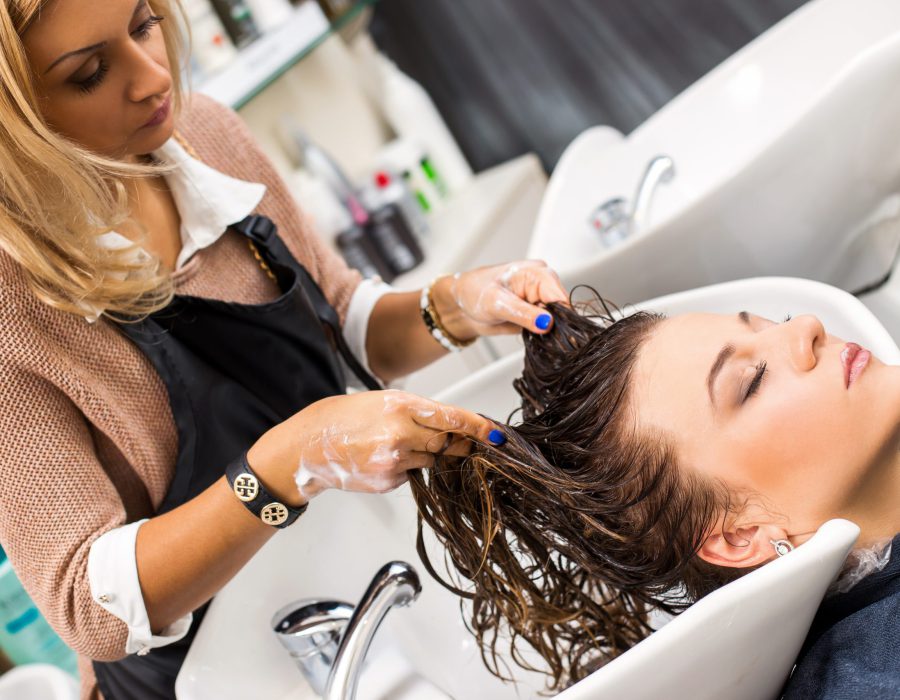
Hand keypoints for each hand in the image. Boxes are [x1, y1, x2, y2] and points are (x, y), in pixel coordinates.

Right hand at [247, 390, 503, 504]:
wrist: (310, 443)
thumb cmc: (347, 417)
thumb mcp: (384, 402)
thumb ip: (420, 413)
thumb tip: (456, 426)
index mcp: (401, 406)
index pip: (452, 418)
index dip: (479, 428)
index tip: (498, 436)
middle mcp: (400, 434)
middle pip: (447, 443)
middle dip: (454, 443)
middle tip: (453, 440)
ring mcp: (394, 461)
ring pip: (432, 461)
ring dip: (427, 454)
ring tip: (398, 443)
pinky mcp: (387, 481)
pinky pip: (412, 475)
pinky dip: (408, 467)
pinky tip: (385, 458)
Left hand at [431, 260, 567, 339]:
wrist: (461, 305)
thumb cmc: (474, 292)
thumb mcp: (497, 303)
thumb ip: (523, 314)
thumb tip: (547, 323)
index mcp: (537, 273)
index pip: (560, 296)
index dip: (562, 316)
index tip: (554, 333)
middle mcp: (543, 285)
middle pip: (563, 310)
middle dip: (554, 326)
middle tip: (537, 336)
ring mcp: (540, 301)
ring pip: (557, 322)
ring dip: (547, 333)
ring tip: (526, 332)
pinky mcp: (536, 315)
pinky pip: (547, 329)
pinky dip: (541, 336)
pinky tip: (529, 337)